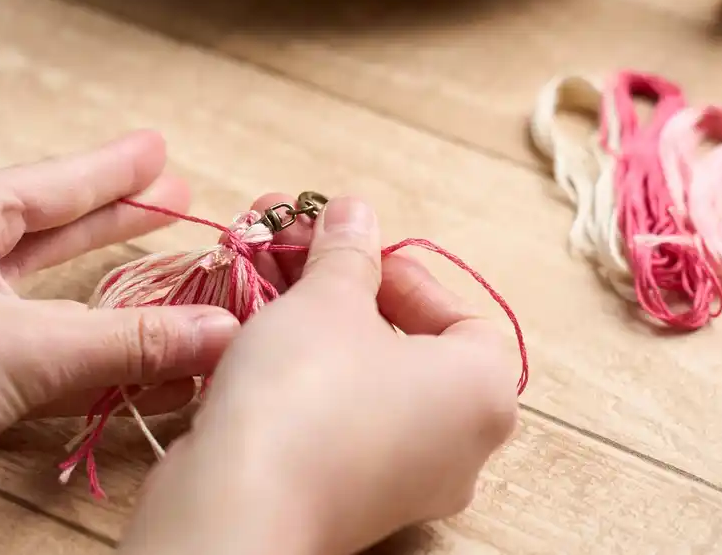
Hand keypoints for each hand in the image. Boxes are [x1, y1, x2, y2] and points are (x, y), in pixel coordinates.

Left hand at [0, 131, 239, 554]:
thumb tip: (225, 330)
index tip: (160, 147)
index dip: (117, 169)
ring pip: (53, 296)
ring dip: (115, 298)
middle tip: (178, 198)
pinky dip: (94, 358)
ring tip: (172, 277)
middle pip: (56, 230)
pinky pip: (45, 354)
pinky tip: (142, 365)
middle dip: (117, 218)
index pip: (59, 182)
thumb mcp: (23, 348)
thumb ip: (130, 341)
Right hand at [118, 195, 521, 554]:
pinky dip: (303, 378)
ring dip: (313, 323)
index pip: (461, 314)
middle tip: (292, 245)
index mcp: (484, 392)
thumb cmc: (306, 393)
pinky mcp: (350, 501)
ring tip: (258, 272)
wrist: (238, 507)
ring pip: (364, 382)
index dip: (401, 271)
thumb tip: (354, 213)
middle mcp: (462, 446)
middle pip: (406, 344)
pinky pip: (338, 423)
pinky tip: (249, 333)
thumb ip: (347, 250)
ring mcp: (406, 482)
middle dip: (341, 287)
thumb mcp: (328, 298)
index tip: (349, 249)